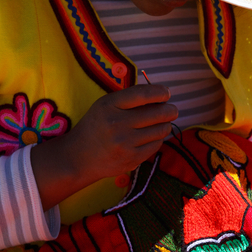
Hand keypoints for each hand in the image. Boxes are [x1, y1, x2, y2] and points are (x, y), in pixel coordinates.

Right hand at [30, 85, 177, 209]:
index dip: (159, 92)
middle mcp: (117, 123)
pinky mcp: (131, 159)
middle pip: (157, 113)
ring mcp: (125, 143)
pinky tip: (153, 136)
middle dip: (170, 110)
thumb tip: (161, 95)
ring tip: (163, 123)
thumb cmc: (96, 126)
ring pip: (160, 130)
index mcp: (109, 105)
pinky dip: (158, 139)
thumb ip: (129, 98)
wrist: (80, 157)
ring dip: (166, 124)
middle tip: (172, 110)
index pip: (142, 94)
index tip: (166, 93)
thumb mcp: (105, 105)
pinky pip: (156, 145)